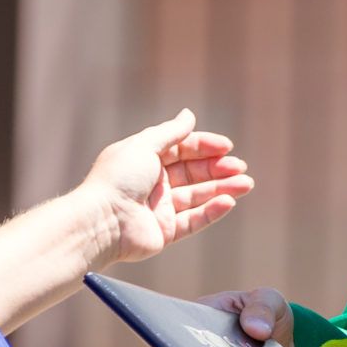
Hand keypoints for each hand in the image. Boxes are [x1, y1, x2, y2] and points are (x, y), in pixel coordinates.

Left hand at [84, 109, 254, 265]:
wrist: (101, 222)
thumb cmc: (117, 179)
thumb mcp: (144, 145)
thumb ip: (170, 132)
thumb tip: (189, 114)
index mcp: (145, 159)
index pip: (182, 149)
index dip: (205, 146)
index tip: (227, 147)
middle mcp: (152, 183)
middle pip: (192, 173)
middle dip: (218, 168)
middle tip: (240, 168)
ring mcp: (159, 208)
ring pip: (197, 196)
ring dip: (222, 189)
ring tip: (245, 184)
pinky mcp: (164, 232)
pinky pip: (193, 220)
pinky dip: (211, 211)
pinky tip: (228, 202)